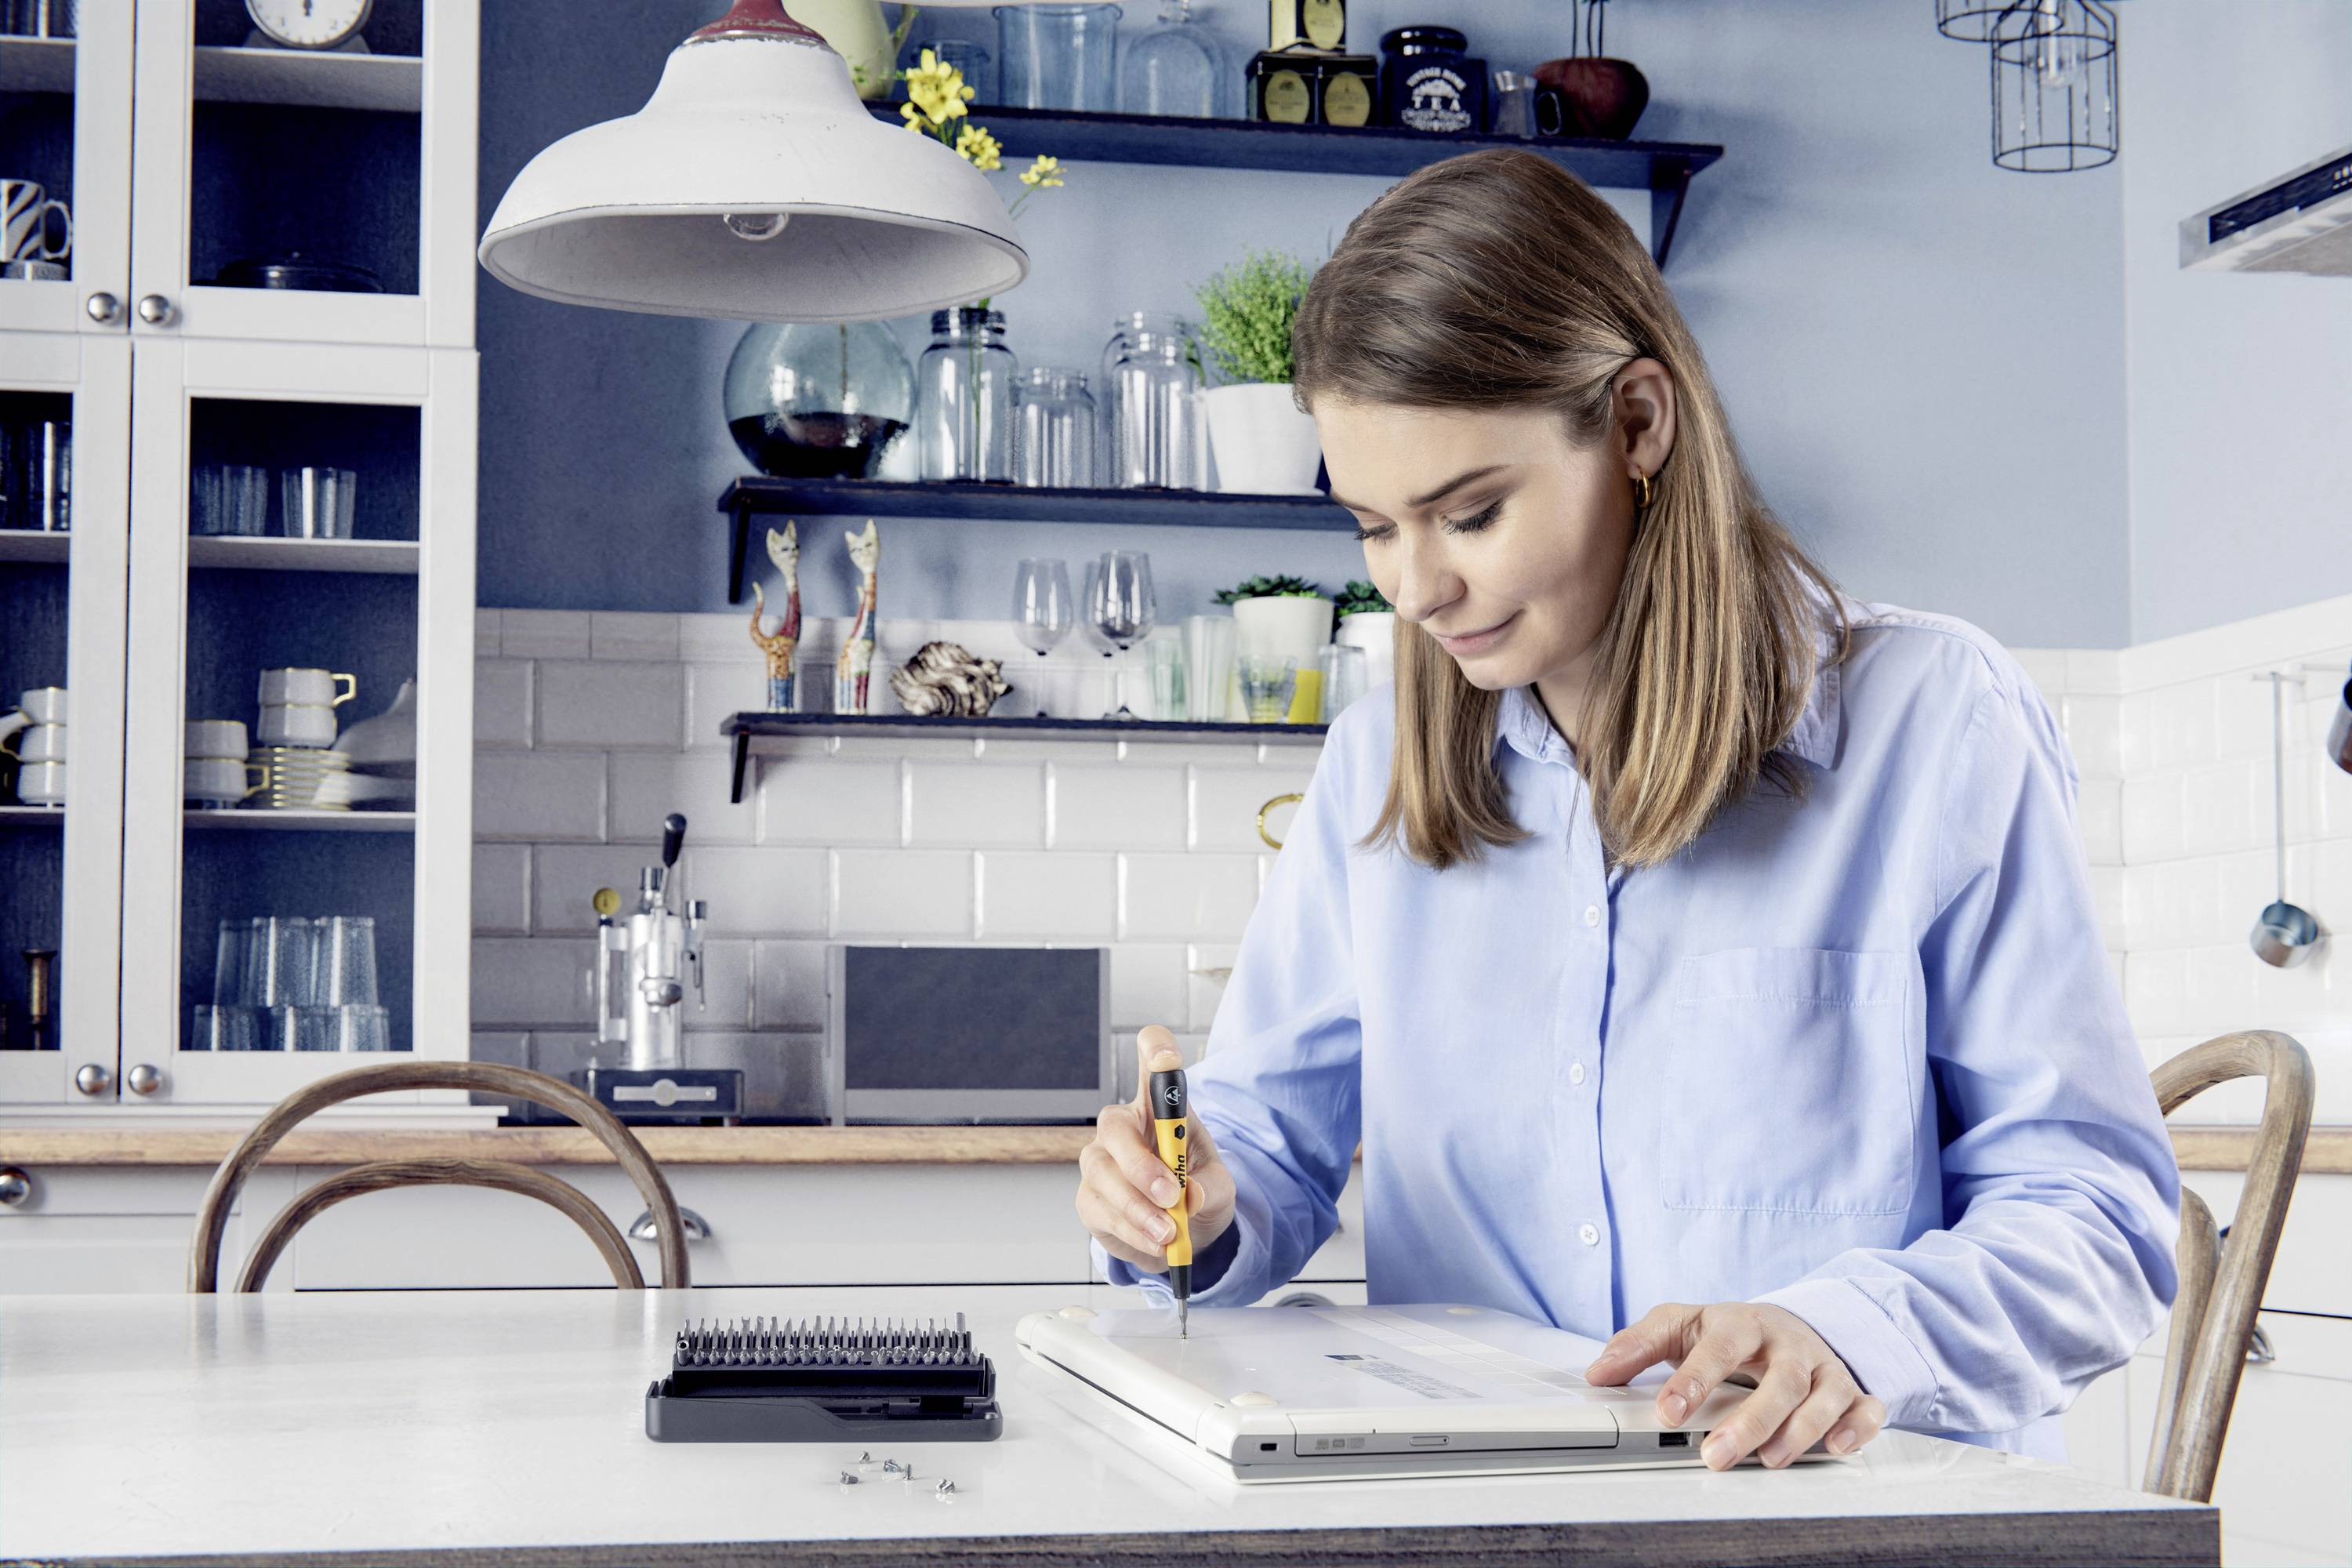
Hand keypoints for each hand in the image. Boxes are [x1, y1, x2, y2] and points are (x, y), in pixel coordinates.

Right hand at [1076, 1025, 1235, 1272]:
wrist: (1184, 1237)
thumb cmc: (1198, 1195)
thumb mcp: (1220, 1189)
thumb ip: (1210, 1188)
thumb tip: (1190, 1195)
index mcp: (1161, 1108)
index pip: (1152, 1061)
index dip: (1154, 1050)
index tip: (1166, 1057)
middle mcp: (1124, 1127)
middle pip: (1113, 1124)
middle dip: (1140, 1163)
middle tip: (1171, 1195)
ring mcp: (1101, 1161)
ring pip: (1102, 1172)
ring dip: (1138, 1206)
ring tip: (1169, 1231)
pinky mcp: (1090, 1198)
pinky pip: (1101, 1209)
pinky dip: (1131, 1230)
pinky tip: (1155, 1242)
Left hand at [1584, 1301, 1887, 1469]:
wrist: (1786, 1324)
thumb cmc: (1729, 1332)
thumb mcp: (1681, 1326)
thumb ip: (1639, 1345)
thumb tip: (1599, 1372)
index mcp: (1740, 1323)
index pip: (1718, 1347)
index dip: (1694, 1378)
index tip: (1669, 1410)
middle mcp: (1786, 1343)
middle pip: (1779, 1379)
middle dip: (1749, 1420)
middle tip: (1716, 1455)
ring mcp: (1822, 1366)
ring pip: (1822, 1394)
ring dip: (1798, 1431)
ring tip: (1768, 1461)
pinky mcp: (1851, 1389)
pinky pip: (1866, 1407)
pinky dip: (1856, 1428)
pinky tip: (1836, 1447)